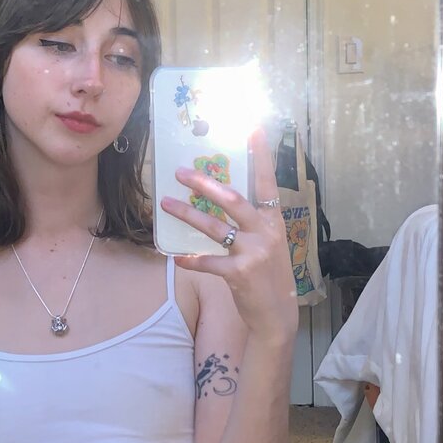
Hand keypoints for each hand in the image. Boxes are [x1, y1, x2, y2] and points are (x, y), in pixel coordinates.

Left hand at [160, 127, 297, 342]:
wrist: (277, 315)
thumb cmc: (268, 276)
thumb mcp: (268, 244)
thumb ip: (252, 223)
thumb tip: (222, 198)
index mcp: (274, 221)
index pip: (267, 181)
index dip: (261, 154)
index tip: (252, 128)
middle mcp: (265, 232)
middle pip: (232, 199)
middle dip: (204, 183)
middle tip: (180, 172)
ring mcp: (253, 253)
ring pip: (214, 227)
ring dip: (187, 215)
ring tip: (166, 205)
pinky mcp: (240, 274)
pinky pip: (208, 262)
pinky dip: (190, 259)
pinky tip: (176, 257)